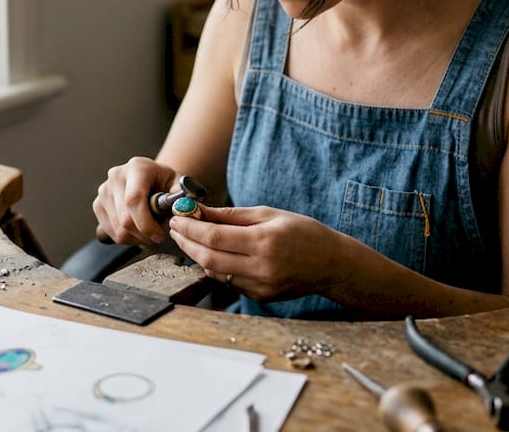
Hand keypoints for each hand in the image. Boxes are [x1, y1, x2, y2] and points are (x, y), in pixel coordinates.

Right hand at [93, 157, 179, 245]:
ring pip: (118, 230)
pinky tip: (138, 229)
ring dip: (138, 238)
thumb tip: (180, 206)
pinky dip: (127, 238)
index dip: (146, 223)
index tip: (159, 236)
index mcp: (137, 167)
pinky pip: (112, 233)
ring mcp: (104, 190)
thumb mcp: (178, 183)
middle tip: (159, 236)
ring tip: (150, 229)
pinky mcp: (98, 204)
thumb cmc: (165, 182)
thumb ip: (181, 194)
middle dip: (145, 235)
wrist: (150, 178)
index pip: (134, 199)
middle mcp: (116, 176)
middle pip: (125, 219)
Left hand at [167, 205, 340, 300]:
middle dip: (187, 242)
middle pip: (208, 258)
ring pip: (214, 272)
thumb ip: (232, 215)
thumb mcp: (269, 214)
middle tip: (176, 228)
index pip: (214, 237)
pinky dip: (215, 267)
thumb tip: (199, 211)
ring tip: (189, 238)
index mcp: (264, 242)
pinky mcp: (259, 297)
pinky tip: (212, 254)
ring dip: (197, 255)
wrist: (331, 264)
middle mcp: (261, 268)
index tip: (177, 217)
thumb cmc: (303, 232)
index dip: (190, 227)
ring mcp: (260, 286)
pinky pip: (228, 281)